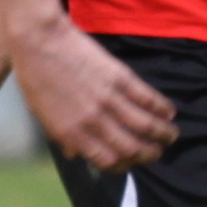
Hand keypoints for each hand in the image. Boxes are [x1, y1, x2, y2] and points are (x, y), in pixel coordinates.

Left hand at [3, 17, 177, 170]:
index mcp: (72, 134)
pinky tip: (169, 112)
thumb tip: (75, 156)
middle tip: (157, 152)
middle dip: (149, 154)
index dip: (123, 166)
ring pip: (146, 126)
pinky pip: (148, 99)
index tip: (130, 161)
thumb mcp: (42, 115)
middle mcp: (93, 121)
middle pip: (132, 148)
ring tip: (171, 136)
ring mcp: (108, 99)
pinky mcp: (119, 77)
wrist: (39, 40)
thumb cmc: (35, 78)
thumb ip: (62, 138)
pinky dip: (162, 108)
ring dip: (163, 134)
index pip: (108, 161)